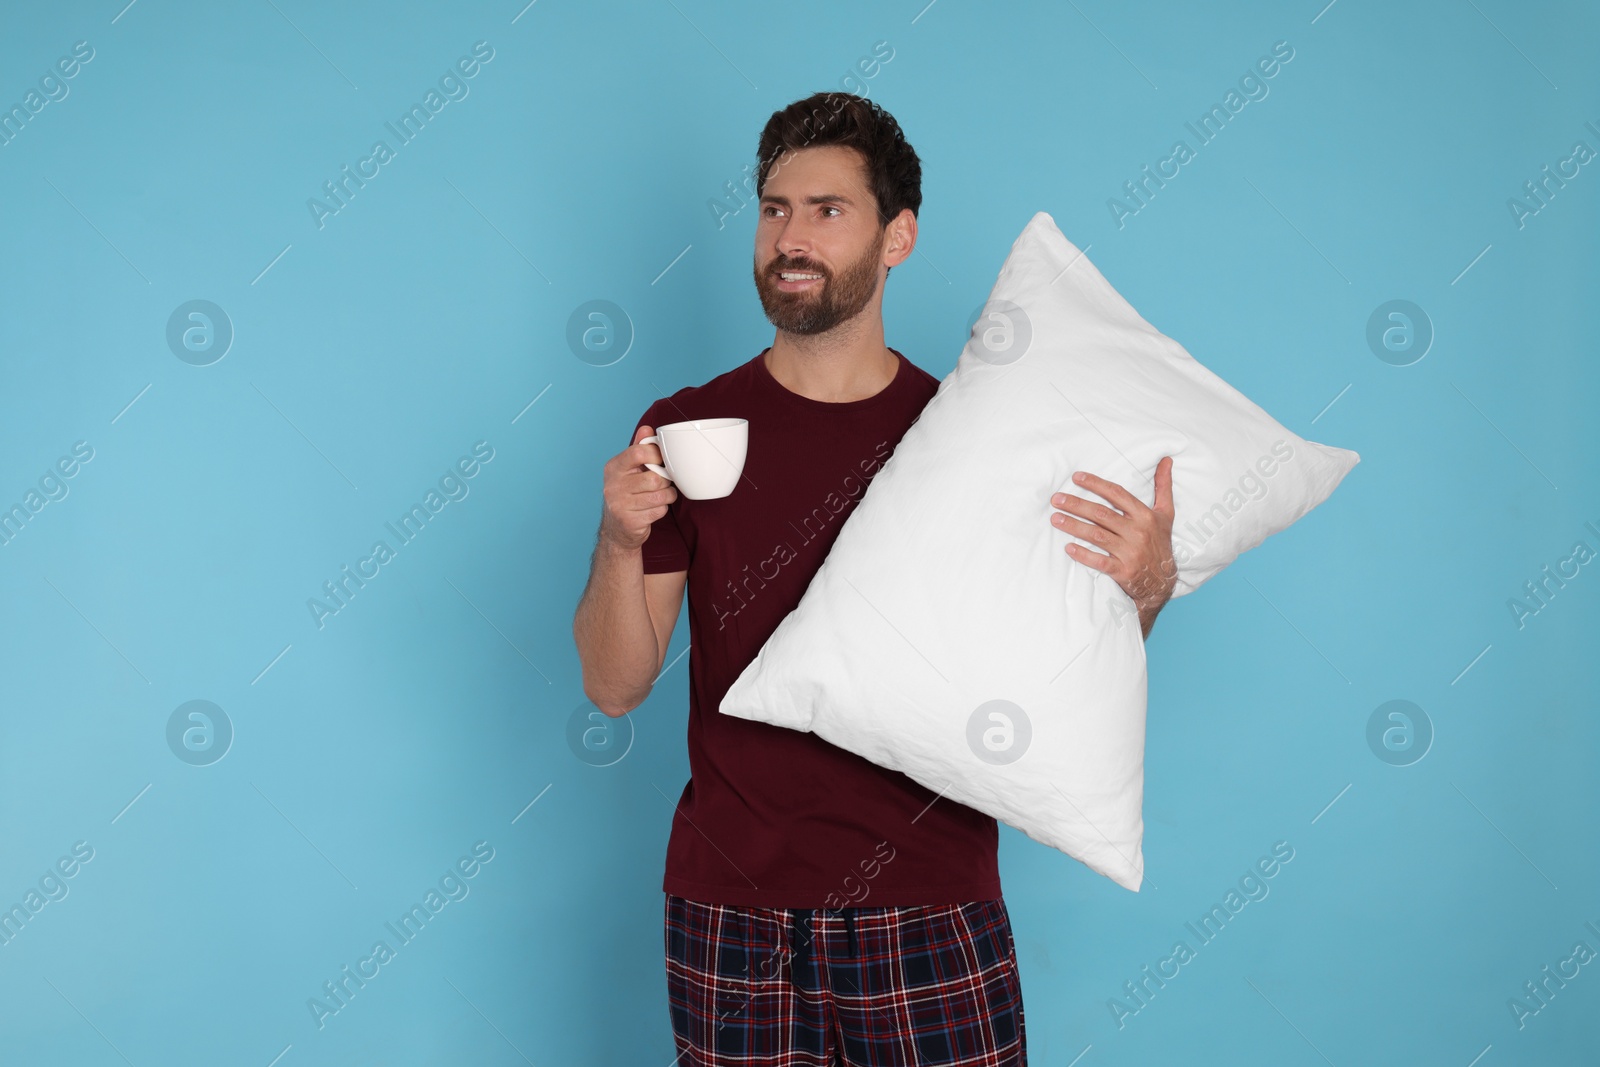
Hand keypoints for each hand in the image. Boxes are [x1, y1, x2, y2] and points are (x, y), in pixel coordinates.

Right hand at [599, 425, 678, 551]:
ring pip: (660, 495)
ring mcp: (620, 504)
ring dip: (666, 496)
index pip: (638, 452)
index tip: (660, 461)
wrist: (616, 530)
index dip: (656, 455)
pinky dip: (661, 509)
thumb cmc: (627, 494)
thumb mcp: (628, 469)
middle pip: (654, 478)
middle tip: (661, 483)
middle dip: (664, 481)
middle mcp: (613, 485)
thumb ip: (638, 449)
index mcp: (613, 468)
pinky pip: (659, 510)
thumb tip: (647, 429)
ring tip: (660, 496)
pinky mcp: (630, 521)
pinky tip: (652, 509)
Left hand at [1050, 456, 1176, 637]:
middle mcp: (1138, 532)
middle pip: (1102, 514)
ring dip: (1074, 526)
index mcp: (1145, 516)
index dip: (1096, 484)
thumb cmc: (1160, 542)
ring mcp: (1130, 552)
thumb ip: (1163, 486)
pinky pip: (1100, 562)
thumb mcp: (1166, 514)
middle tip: (1056, 499)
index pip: (1117, 494)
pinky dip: (1083, 555)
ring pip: (1097, 535)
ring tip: (1055, 519)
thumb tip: (1166, 460)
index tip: (1076, 477)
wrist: (1163, 581)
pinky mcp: (1123, 571)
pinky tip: (1068, 547)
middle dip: (1077, 505)